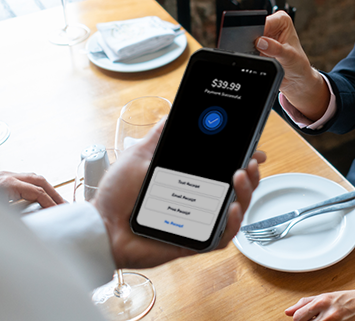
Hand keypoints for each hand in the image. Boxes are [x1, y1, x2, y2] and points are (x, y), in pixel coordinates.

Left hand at [0, 171, 66, 207]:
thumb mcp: (5, 216)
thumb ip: (26, 213)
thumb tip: (43, 213)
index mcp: (7, 184)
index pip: (37, 192)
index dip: (50, 202)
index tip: (58, 210)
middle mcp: (6, 176)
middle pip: (39, 180)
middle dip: (53, 193)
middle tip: (63, 203)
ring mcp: (3, 176)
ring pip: (33, 178)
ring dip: (46, 189)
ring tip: (55, 200)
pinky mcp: (1, 179)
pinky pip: (24, 180)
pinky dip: (35, 187)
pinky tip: (40, 196)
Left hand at [92, 120, 264, 268]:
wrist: (100, 225)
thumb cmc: (116, 196)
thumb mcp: (140, 155)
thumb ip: (160, 135)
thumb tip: (175, 112)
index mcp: (190, 181)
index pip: (226, 170)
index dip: (245, 161)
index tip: (255, 149)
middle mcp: (199, 202)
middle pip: (239, 189)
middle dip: (252, 174)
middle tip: (249, 161)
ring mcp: (199, 222)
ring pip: (237, 211)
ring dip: (247, 193)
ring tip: (239, 177)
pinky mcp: (194, 243)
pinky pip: (222, 238)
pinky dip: (233, 224)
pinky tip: (231, 209)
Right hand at [255, 11, 328, 119]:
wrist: (296, 78)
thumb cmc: (298, 64)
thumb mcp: (289, 56)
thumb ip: (275, 48)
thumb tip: (260, 42)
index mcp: (282, 20)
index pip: (265, 22)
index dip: (260, 33)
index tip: (260, 44)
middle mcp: (273, 25)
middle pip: (255, 29)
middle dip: (256, 42)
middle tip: (265, 52)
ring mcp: (265, 35)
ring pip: (250, 39)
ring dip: (255, 49)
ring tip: (267, 56)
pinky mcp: (259, 45)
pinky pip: (248, 48)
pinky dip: (253, 54)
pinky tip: (263, 59)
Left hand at [285, 282, 354, 320]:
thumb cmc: (353, 299)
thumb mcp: (328, 297)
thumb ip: (306, 304)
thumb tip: (288, 312)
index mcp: (322, 302)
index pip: (298, 318)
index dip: (298, 323)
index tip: (300, 323)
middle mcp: (328, 314)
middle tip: (317, 321)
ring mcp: (337, 323)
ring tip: (327, 321)